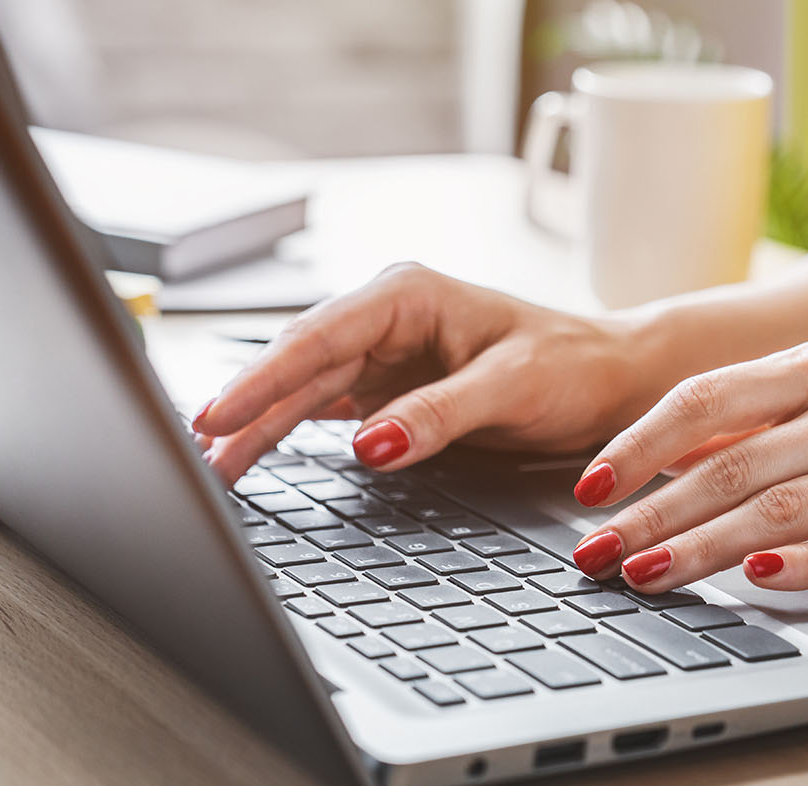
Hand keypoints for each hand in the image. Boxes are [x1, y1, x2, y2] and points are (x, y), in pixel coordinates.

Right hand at [193, 263, 653, 483]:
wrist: (611, 381)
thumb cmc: (573, 366)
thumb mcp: (511, 387)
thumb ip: (440, 414)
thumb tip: (371, 443)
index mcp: (408, 295)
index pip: (319, 337)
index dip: (263, 378)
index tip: (219, 413)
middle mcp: (386, 320)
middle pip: (297, 365)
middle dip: (244, 407)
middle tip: (197, 454)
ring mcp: (383, 356)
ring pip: (302, 392)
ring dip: (257, 427)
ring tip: (212, 467)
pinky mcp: (388, 391)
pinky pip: (323, 411)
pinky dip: (286, 434)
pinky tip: (250, 456)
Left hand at [567, 341, 807, 591]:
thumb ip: (760, 423)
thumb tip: (661, 462)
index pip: (705, 398)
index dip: (638, 444)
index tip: (589, 490)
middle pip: (731, 463)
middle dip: (651, 513)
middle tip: (594, 554)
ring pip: (780, 507)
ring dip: (703, 547)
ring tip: (647, 575)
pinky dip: (800, 565)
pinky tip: (755, 584)